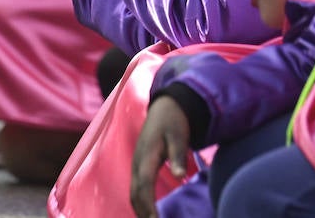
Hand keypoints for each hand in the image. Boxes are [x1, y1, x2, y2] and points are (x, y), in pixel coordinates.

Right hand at [130, 97, 190, 217]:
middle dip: (143, 212)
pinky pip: (135, 188)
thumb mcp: (179, 136)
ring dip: (140, 209)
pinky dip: (140, 202)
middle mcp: (137, 162)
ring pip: (133, 192)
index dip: (148, 204)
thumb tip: (181, 177)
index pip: (144, 185)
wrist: (165, 107)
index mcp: (147, 156)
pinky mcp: (138, 165)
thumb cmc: (174, 122)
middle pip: (135, 193)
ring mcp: (136, 163)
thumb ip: (179, 156)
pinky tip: (149, 211)